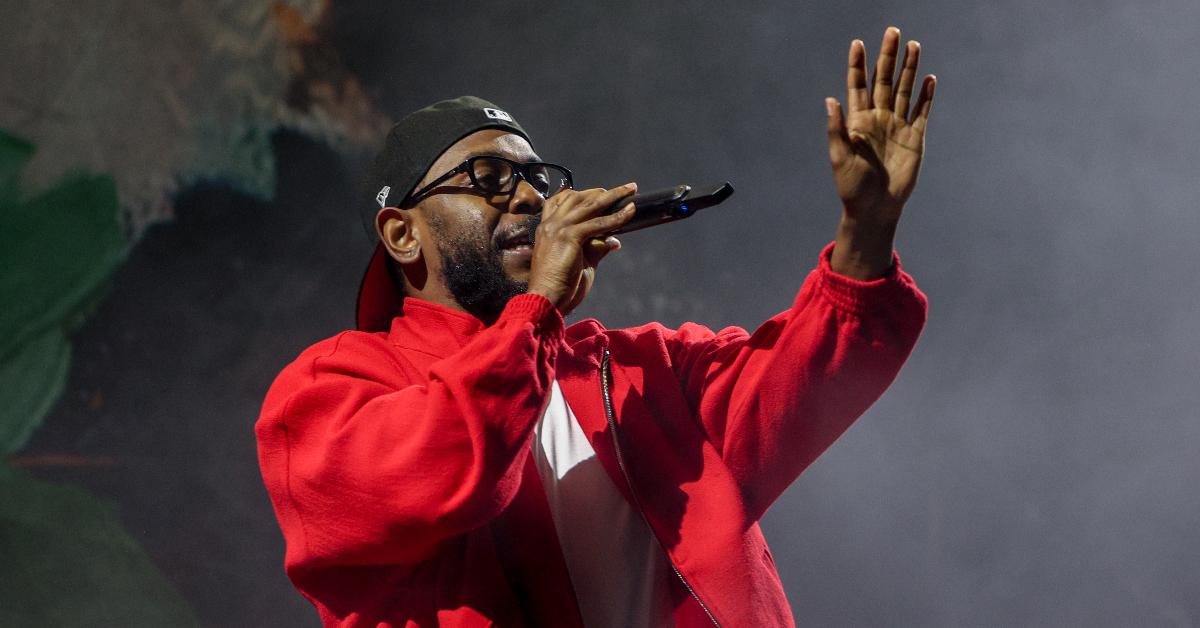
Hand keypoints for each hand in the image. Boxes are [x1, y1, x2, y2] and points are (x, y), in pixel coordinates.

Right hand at [527, 183, 637, 314]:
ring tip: (631, 190)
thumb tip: (614, 241)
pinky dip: (617, 217)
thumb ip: (595, 248)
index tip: (602, 193)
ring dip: (613, 196)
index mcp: (546, 229)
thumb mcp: (580, 262)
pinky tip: (630, 212)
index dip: (583, 194)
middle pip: (577, 197)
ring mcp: (558, 228)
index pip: (562, 201)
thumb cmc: (560, 287)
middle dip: (602, 191)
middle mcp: (550, 224)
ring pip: (590, 205)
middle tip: (625, 189)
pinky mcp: (569, 236)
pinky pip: (598, 223)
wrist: (546, 299)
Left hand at [826, 26, 935, 278]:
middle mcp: (878, 119)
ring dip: (909, 69)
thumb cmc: (852, 187)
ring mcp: (897, 127)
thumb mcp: (840, 158)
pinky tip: (929, 79)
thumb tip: (830, 99)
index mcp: (858, 121)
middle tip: (892, 32)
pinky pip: (921, 112)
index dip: (857, 65)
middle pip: (884, 80)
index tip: (857, 43)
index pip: (858, 86)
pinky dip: (925, 96)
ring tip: (914, 45)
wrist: (875, 209)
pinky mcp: (914, 138)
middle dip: (888, 56)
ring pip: (905, 90)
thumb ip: (837, 129)